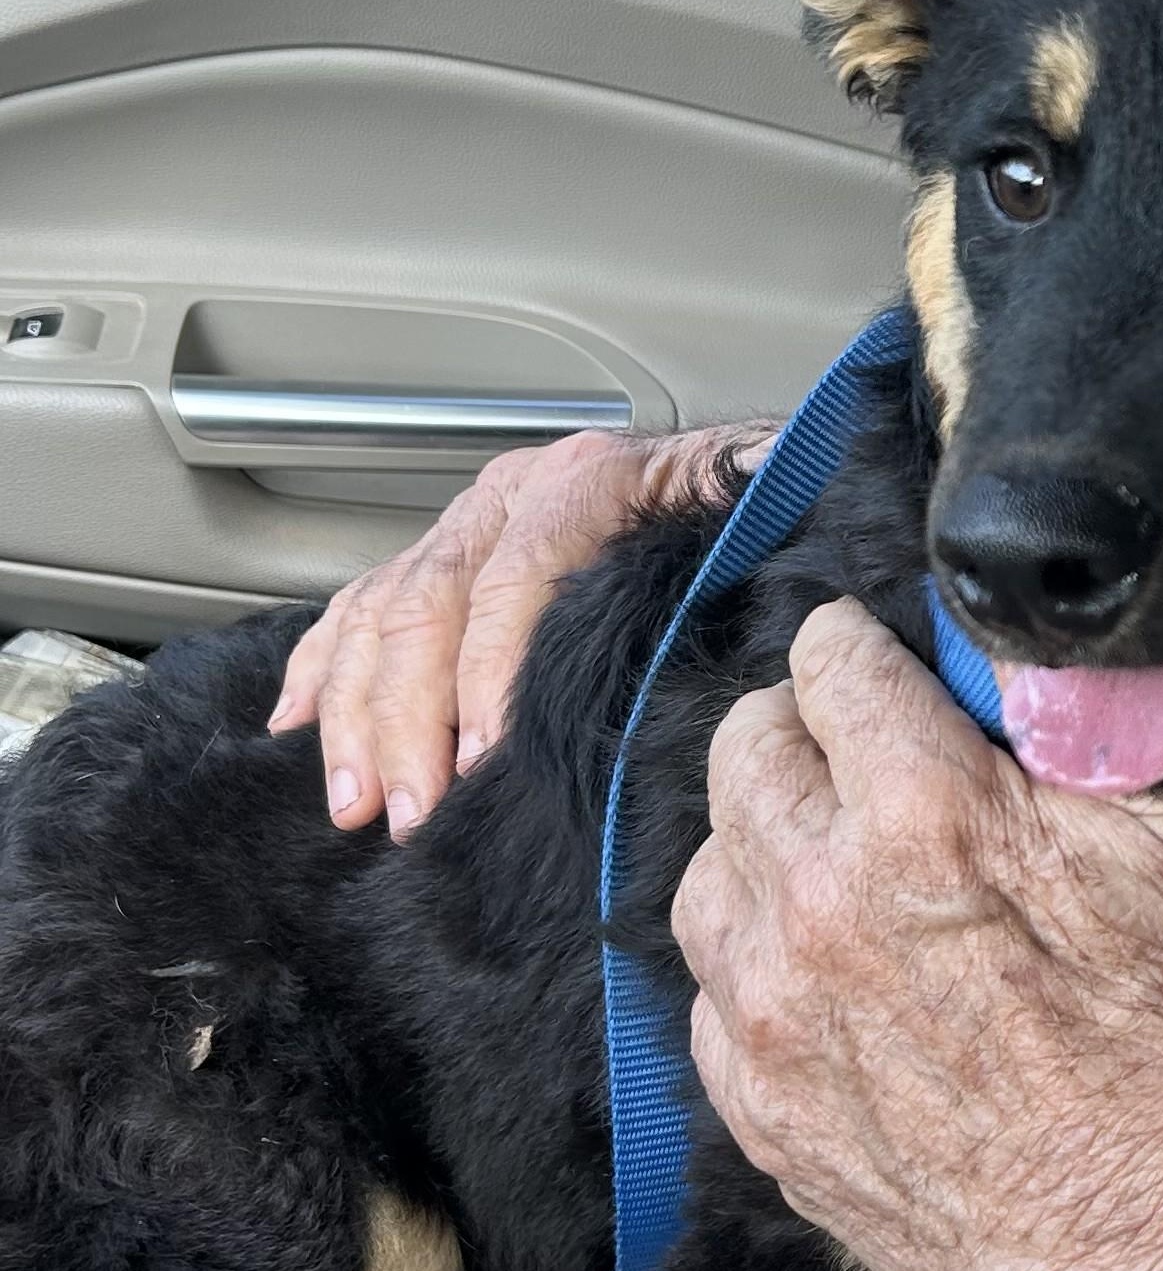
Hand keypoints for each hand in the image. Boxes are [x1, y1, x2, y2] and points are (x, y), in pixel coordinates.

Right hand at [272, 423, 774, 838]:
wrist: (743, 460)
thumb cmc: (750, 507)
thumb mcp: (759, 509)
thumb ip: (749, 527)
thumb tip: (756, 546)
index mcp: (589, 484)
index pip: (517, 577)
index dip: (491, 671)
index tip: (480, 758)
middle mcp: (514, 495)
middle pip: (431, 604)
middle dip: (407, 718)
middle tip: (408, 810)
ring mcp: (470, 522)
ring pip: (382, 611)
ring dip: (355, 712)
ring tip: (356, 800)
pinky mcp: (444, 551)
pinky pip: (360, 603)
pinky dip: (323, 664)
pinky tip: (297, 722)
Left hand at [674, 597, 1162, 1270]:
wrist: (1155, 1236)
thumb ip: (1118, 718)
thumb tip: (1059, 646)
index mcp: (922, 814)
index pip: (830, 659)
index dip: (865, 647)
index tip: (887, 665)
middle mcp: (819, 901)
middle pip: (744, 745)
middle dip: (799, 725)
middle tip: (855, 748)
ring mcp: (772, 1012)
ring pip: (708, 864)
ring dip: (763, 841)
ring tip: (832, 858)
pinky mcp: (757, 1103)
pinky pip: (708, 989)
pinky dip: (755, 960)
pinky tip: (823, 970)